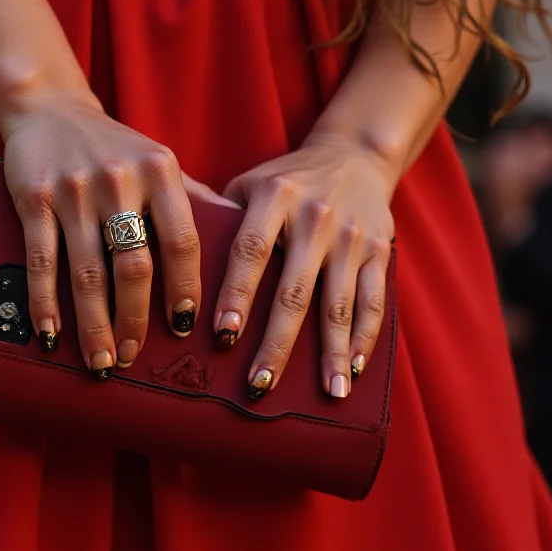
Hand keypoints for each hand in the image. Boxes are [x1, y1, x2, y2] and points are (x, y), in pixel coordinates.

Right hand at [1, 89, 201, 377]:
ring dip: (93, 325)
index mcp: (160, 171)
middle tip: (133, 356)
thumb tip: (235, 235)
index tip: (184, 326)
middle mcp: (120, 179)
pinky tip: (51, 334)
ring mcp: (75, 190)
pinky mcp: (35, 198)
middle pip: (134, 266)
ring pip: (87, 272)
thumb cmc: (114, 147)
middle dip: (134, 320)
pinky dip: (45, 303)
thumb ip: (192, 198)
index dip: (185, 288)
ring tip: (101, 361)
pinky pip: (42, 261)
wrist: (50, 109)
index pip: (182, 240)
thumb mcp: (158, 160)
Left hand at [216, 133, 394, 399]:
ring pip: (338, 303)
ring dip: (331, 353)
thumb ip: (221, 217)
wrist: (355, 155)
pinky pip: (373, 300)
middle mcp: (315, 216)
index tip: (222, 336)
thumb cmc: (288, 179)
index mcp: (274, 196)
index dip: (236, 294)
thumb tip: (171, 264)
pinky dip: (364, 337)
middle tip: (260, 385)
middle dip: (277, 343)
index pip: (250, 250)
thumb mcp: (250, 182)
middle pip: (293, 290)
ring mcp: (351, 235)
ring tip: (328, 395)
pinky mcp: (380, 249)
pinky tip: (353, 369)